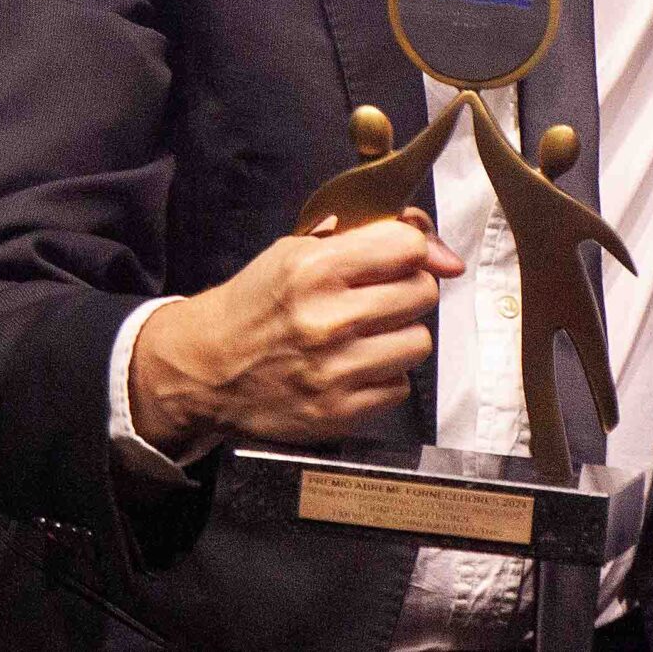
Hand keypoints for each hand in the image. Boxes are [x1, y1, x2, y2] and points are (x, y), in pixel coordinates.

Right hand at [128, 207, 464, 456]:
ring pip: (418, 343)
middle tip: (379, 298)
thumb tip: (445, 256)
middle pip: (422, 293)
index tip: (401, 259)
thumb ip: (370, 238)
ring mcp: (333, 371)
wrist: (207, 367)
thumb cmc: (257, 304)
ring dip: (399, 337)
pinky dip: (383, 377)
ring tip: (367, 335)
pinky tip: (354, 367)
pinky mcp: (338, 412)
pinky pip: (399, 387)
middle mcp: (326, 320)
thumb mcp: (298, 251)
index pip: (408, 248)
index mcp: (314, 270)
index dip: (412, 250)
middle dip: (407, 291)